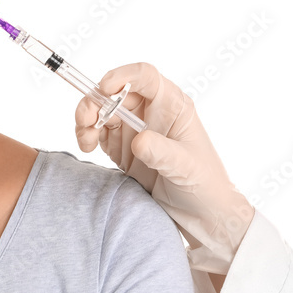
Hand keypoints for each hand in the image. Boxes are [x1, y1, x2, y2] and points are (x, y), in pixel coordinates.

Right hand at [74, 62, 254, 275]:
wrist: (202, 216)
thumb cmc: (205, 185)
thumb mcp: (186, 168)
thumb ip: (162, 152)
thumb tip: (138, 139)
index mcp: (172, 106)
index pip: (145, 77)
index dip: (122, 76)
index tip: (105, 88)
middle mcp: (151, 113)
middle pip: (116, 92)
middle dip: (95, 101)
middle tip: (86, 120)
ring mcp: (135, 130)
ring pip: (102, 111)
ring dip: (87, 119)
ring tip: (86, 139)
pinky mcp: (122, 149)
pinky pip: (98, 133)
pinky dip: (87, 135)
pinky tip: (88, 146)